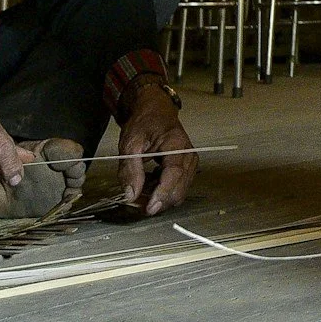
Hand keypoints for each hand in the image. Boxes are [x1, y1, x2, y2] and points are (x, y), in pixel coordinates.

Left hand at [116, 87, 195, 216]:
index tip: (149, 208)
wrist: (155, 112)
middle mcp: (189, 155)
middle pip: (179, 189)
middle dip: (158, 201)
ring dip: (159, 198)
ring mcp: (190, 163)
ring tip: (139, 191)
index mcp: (176, 144)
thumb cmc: (144, 123)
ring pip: (178, 193)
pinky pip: (177, 189)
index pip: (174, 174)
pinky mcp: (187, 169)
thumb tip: (131, 195)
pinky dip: (162, 193)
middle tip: (135, 203)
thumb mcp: (130, 143)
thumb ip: (130, 169)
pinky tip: (148, 185)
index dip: (162, 193)